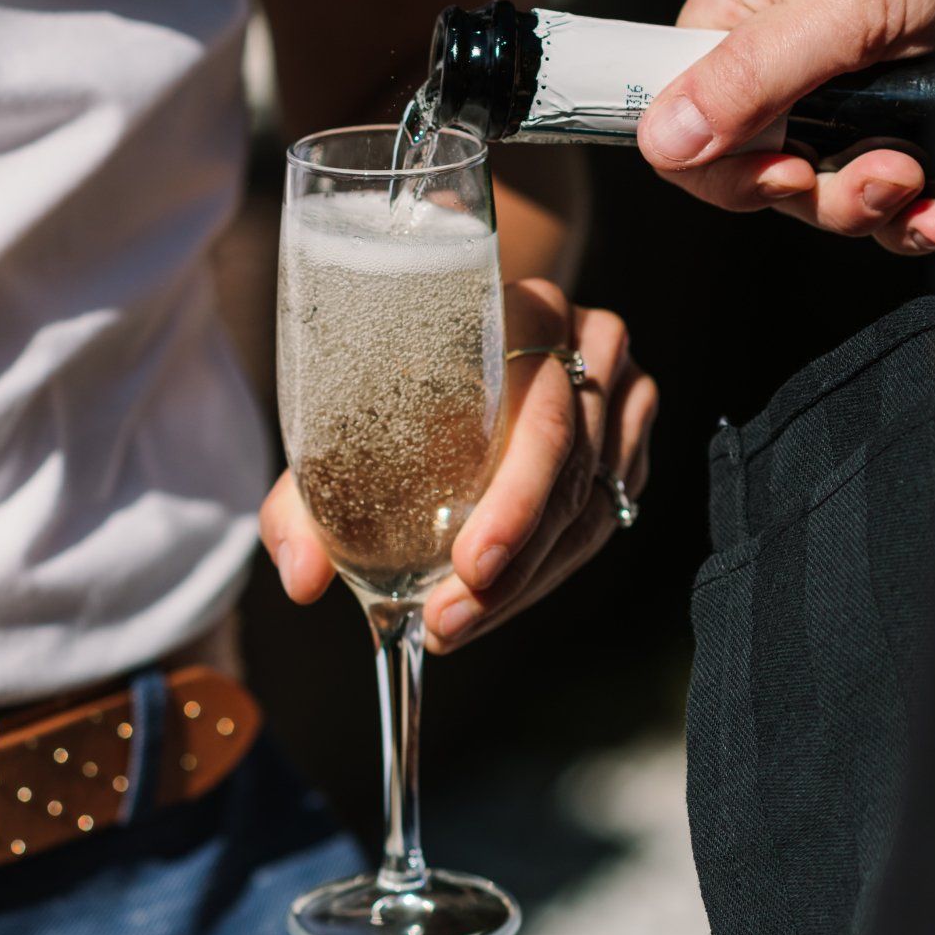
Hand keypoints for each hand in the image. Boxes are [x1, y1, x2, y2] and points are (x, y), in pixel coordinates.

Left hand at [260, 278, 656, 653]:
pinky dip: (547, 571)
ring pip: (589, 507)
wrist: (469, 334)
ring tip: (457, 624)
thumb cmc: (396, 377)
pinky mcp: (633, 439)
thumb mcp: (341, 416)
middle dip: (511, 565)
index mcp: (525, 310)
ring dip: (524, 583)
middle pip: (569, 470)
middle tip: (449, 619)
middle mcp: (589, 343)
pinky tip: (497, 600)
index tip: (467, 565)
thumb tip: (301, 580)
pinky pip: (603, 520)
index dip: (513, 498)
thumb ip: (306, 500)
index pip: (542, 411)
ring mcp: (623, 393)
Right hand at [637, 0, 934, 253]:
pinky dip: (921, 214)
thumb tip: (661, 139)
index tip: (789, 174)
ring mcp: (850, 90)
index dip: (728, 169)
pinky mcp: (909, 114)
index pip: (686, 123)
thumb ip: (752, 73)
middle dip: (826, 194)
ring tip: (927, 190)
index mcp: (743, 12)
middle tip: (888, 174)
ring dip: (878, 210)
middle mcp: (787, 56)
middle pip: (765, 173)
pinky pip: (895, 193)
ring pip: (831, 192)